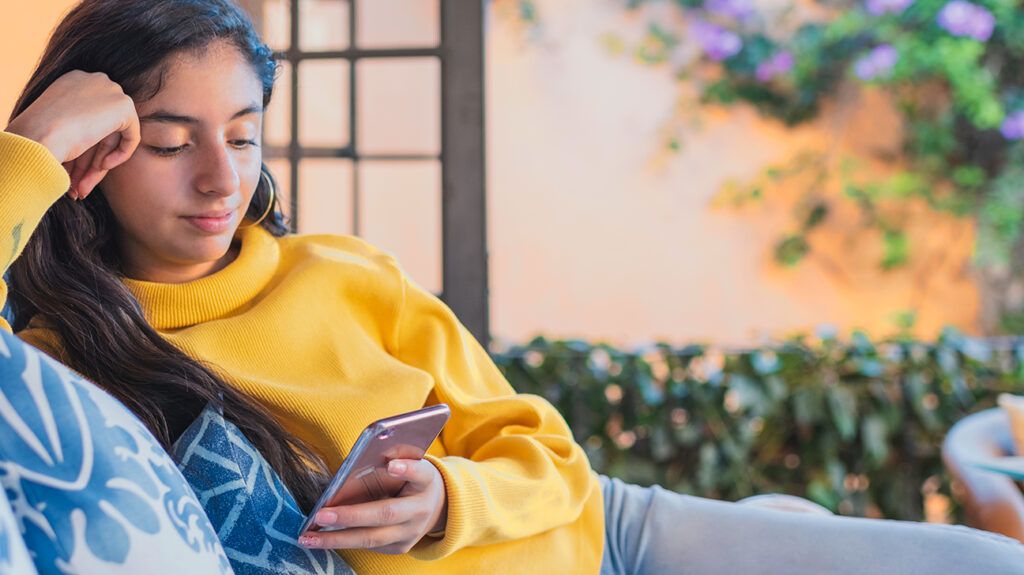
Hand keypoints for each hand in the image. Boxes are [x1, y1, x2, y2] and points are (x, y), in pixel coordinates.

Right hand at [5, 70, 140, 199]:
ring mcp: (109, 90)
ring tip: (83, 187)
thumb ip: (76, 127)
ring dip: (98, 164)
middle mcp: (92, 80)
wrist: (38, 136)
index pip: (88, 117)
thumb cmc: (36, 136)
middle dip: (90, 160)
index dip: (84, 146)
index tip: (71, 167)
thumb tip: (86, 140)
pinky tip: (103, 166)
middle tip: (79, 185)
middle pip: (101, 128)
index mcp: (73, 81)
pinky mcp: (123, 106)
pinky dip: (120, 154)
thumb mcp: (55, 126)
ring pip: (112, 136)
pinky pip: (131, 135)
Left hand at [300, 459, 447, 553]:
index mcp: (426, 482)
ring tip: (308, 537)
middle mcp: (421, 509)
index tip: (392, 465)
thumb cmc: (411, 479)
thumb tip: (360, 458)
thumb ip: (393, 458)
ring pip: (372, 538)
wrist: (435, 507)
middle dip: (351, 516)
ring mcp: (411, 532)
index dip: (407, 469)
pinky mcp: (400, 546)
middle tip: (321, 515)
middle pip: (386, 513)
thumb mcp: (409, 464)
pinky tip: (319, 539)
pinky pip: (369, 546)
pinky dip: (342, 542)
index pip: (420, 473)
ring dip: (337, 539)